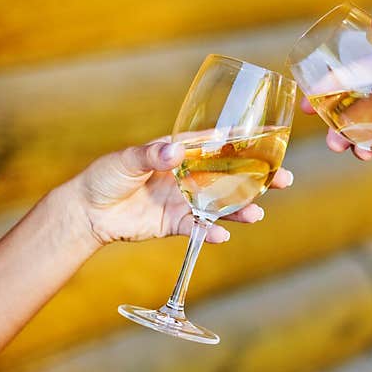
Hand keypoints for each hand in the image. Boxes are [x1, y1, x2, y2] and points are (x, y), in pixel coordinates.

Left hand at [67, 140, 292, 245]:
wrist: (87, 212)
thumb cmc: (105, 176)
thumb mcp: (126, 161)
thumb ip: (151, 155)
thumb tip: (173, 152)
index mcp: (181, 152)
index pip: (219, 143)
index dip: (246, 140)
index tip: (273, 136)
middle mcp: (190, 176)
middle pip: (232, 176)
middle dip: (259, 179)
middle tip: (284, 180)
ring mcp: (186, 201)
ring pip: (222, 205)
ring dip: (241, 210)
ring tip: (257, 214)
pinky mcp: (176, 224)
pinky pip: (199, 228)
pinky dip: (210, 232)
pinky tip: (221, 235)